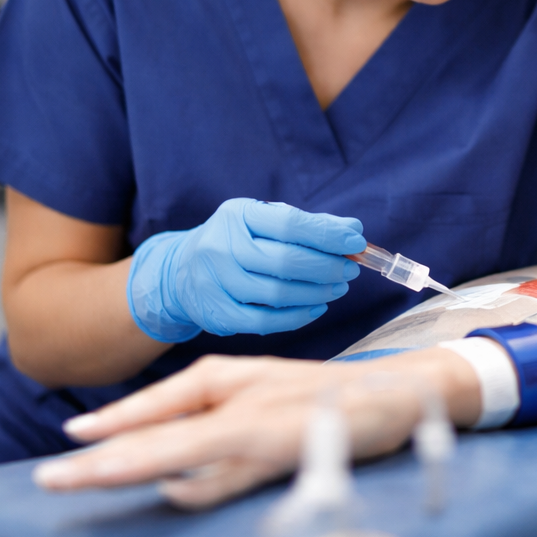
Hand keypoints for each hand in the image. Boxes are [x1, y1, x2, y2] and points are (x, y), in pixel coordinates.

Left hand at [33, 350, 477, 508]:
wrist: (400, 389)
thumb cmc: (322, 395)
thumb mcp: (260, 401)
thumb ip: (214, 433)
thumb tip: (169, 480)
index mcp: (225, 379)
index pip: (154, 407)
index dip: (108, 427)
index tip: (64, 448)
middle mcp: (235, 399)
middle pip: (155, 436)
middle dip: (98, 461)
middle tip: (48, 479)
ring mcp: (258, 425)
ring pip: (182, 453)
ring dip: (131, 469)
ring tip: (84, 479)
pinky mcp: (285, 449)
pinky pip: (229, 476)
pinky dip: (200, 487)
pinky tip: (173, 492)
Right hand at [127, 199, 365, 340]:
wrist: (181, 272)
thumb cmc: (236, 242)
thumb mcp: (263, 221)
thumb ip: (308, 224)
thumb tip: (353, 228)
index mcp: (237, 215)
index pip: (289, 223)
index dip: (327, 234)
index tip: (355, 241)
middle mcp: (221, 246)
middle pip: (285, 260)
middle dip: (327, 266)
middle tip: (350, 269)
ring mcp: (216, 283)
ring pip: (278, 293)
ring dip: (317, 291)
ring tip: (337, 287)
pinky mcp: (217, 314)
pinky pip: (265, 321)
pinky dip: (298, 316)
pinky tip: (316, 307)